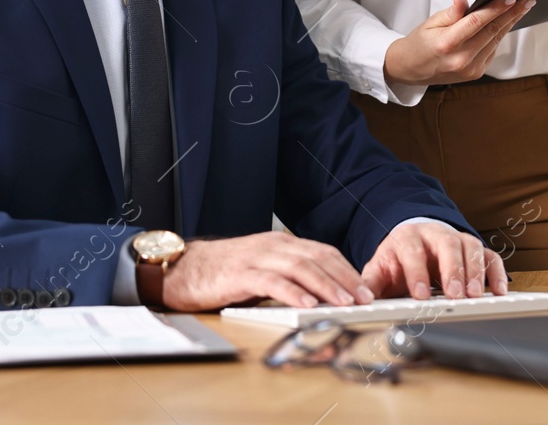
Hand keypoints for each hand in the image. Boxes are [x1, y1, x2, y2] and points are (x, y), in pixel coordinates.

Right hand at [160, 231, 375, 311]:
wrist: (182, 268)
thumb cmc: (223, 272)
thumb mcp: (262, 269)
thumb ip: (288, 276)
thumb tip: (320, 295)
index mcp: (281, 243)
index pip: (323, 252)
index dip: (347, 270)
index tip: (365, 289)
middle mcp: (273, 245)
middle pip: (318, 258)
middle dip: (345, 278)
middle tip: (364, 298)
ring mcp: (257, 257)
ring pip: (300, 267)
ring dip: (326, 285)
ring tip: (344, 302)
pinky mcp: (240, 273)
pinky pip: (272, 281)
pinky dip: (293, 293)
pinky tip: (307, 304)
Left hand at [362, 222, 509, 299]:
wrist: (413, 242)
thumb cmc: (397, 260)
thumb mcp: (380, 269)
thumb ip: (370, 283)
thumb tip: (360, 299)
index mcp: (408, 236)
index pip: (412, 250)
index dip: (417, 272)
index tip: (420, 295)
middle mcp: (435, 234)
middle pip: (447, 244)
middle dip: (452, 270)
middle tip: (455, 295)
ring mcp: (457, 239)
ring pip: (471, 247)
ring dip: (475, 272)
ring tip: (474, 296)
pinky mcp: (474, 250)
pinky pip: (490, 257)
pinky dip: (496, 272)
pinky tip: (498, 291)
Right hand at [383, 0, 534, 87]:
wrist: (411, 69)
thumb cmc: (420, 43)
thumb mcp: (431, 22)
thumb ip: (452, 12)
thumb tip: (464, 0)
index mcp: (447, 44)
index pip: (477, 22)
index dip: (496, 8)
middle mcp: (461, 59)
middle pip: (492, 31)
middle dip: (512, 14)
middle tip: (527, 0)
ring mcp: (470, 69)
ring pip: (496, 40)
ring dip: (510, 23)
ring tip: (521, 8)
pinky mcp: (476, 73)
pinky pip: (492, 50)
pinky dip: (499, 35)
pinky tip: (505, 23)